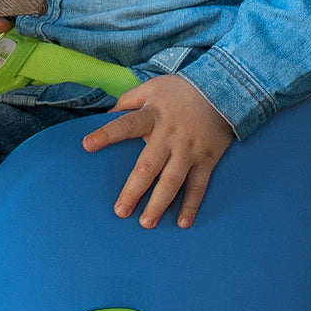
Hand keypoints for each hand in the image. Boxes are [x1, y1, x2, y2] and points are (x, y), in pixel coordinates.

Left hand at [82, 74, 233, 228]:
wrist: (224, 89)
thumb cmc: (181, 90)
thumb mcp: (153, 87)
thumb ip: (129, 100)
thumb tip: (106, 115)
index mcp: (153, 115)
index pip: (126, 125)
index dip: (106, 134)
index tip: (87, 145)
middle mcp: (170, 134)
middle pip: (148, 165)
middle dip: (134, 189)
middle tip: (120, 211)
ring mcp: (189, 149)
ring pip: (172, 180)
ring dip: (159, 203)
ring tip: (146, 223)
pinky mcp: (207, 159)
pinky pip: (199, 185)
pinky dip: (191, 204)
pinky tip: (182, 223)